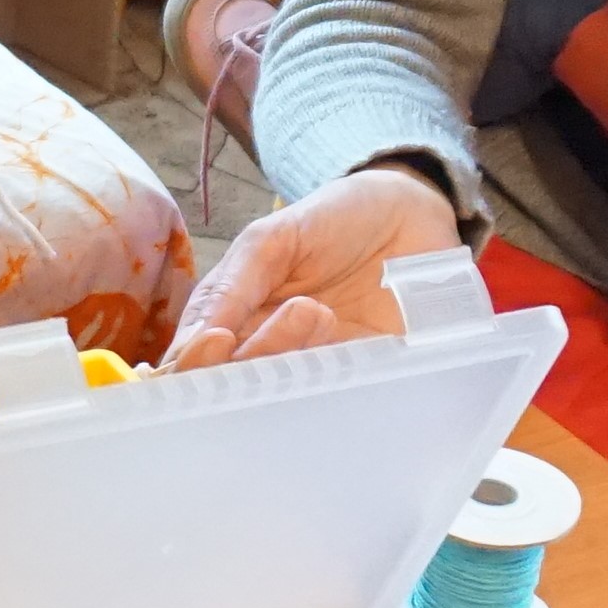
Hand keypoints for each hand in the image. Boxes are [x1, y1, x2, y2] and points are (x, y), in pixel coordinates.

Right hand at [160, 165, 463, 369]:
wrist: (412, 213)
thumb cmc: (336, 217)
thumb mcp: (271, 239)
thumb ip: (231, 288)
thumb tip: (195, 343)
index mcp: (233, 317)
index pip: (195, 359)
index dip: (194, 364)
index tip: (216, 343)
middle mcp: (267, 350)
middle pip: (236, 384)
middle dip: (255, 358)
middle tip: (298, 311)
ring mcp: (313, 366)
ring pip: (283, 394)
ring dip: (298, 355)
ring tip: (322, 310)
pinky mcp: (361, 375)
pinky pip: (336, 395)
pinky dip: (335, 379)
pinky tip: (345, 336)